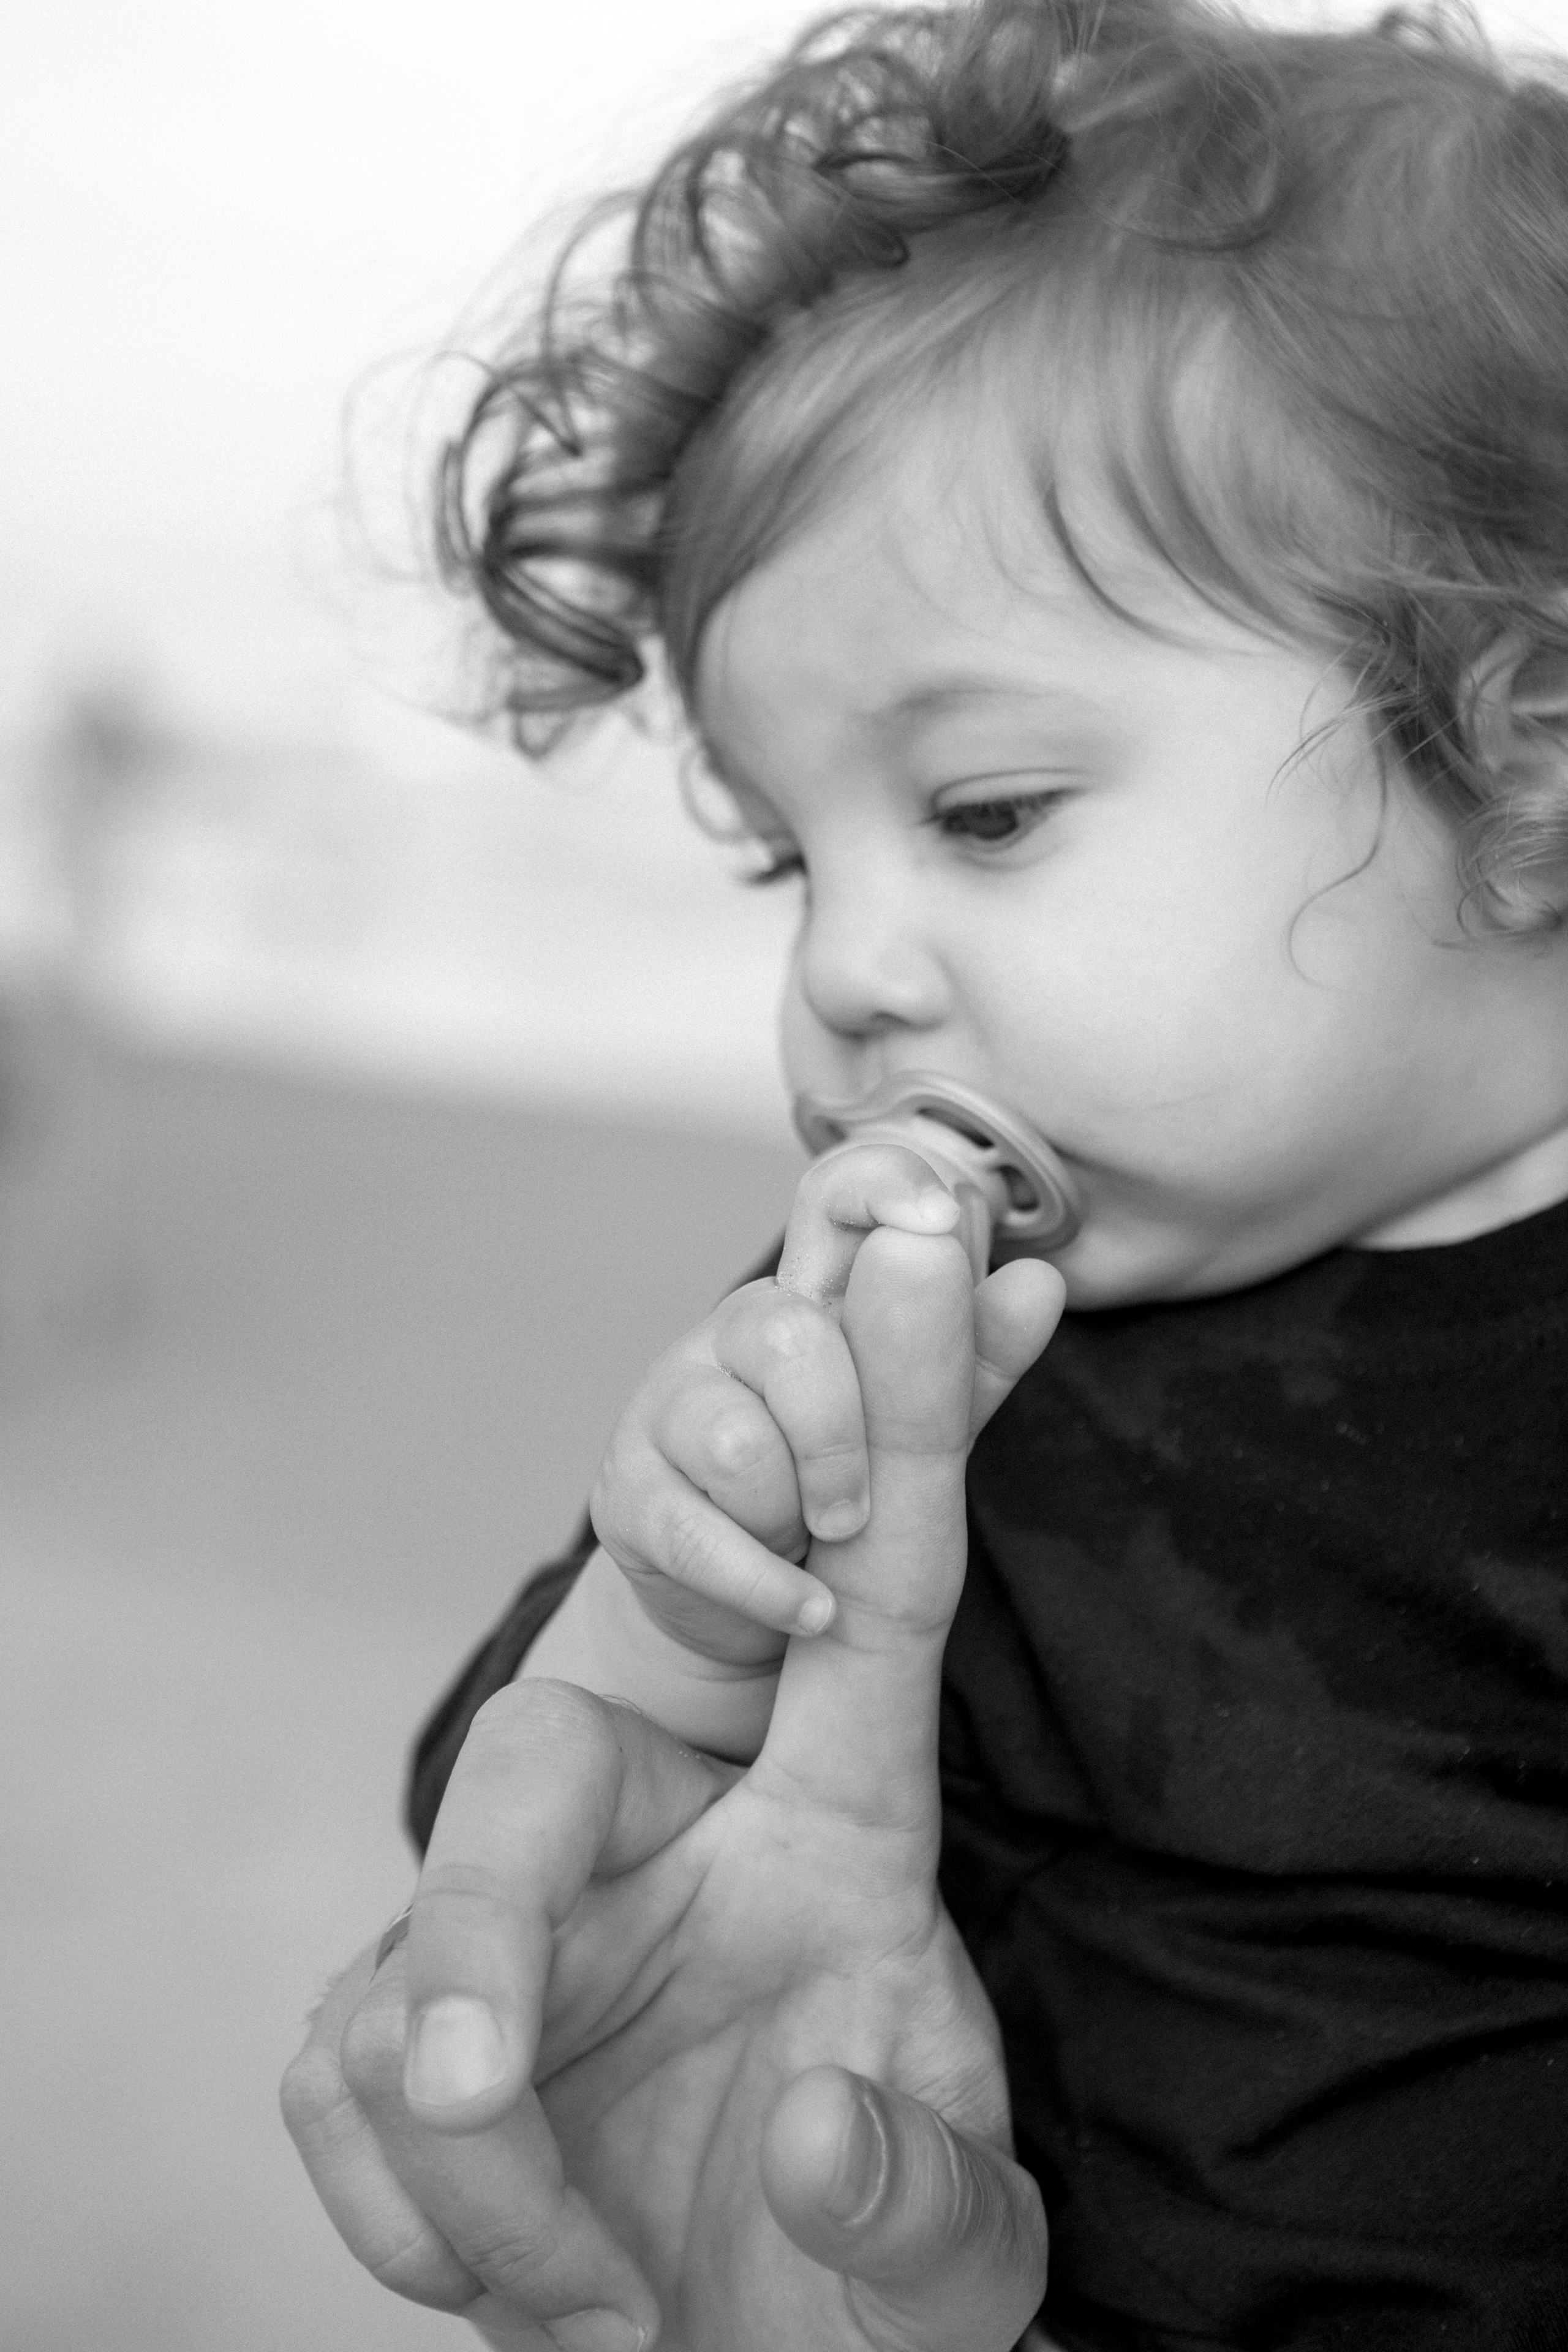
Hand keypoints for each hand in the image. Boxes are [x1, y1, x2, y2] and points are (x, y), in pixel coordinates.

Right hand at [284, 1227, 1055, 2350]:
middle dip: (490, 1939)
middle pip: (536, 1769)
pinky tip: (536, 2290)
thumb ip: (924, 2217)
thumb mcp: (947, 2280)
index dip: (908, 1401)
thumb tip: (805, 2123)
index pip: (885, 1582)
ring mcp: (534, 1923)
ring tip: (607, 2314)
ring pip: (403, 1981)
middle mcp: (668, 1835)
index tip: (918, 1226)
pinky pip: (342, 2076)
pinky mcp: (416, 2018)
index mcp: (846, 1831)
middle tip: (474, 2105)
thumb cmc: (857, 2300)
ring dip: (481, 2194)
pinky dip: (414, 2227)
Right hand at [590, 1141, 1062, 1666]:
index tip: (936, 1222)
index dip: (882, 1188)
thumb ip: (971, 1362)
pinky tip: (805, 1610)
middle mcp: (736, 1330)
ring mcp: (672, 1406)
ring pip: (740, 1443)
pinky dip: (766, 1587)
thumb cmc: (838, 1490)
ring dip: (797, 1514)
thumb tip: (1041, 1283)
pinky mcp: (627, 1491)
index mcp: (817, 1298)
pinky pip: (698, 1533)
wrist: (747, 1607)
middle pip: (790, 1337)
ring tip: (813, 1546)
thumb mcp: (918, 1429)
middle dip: (842, 1443)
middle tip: (858, 1511)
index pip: (835, 1197)